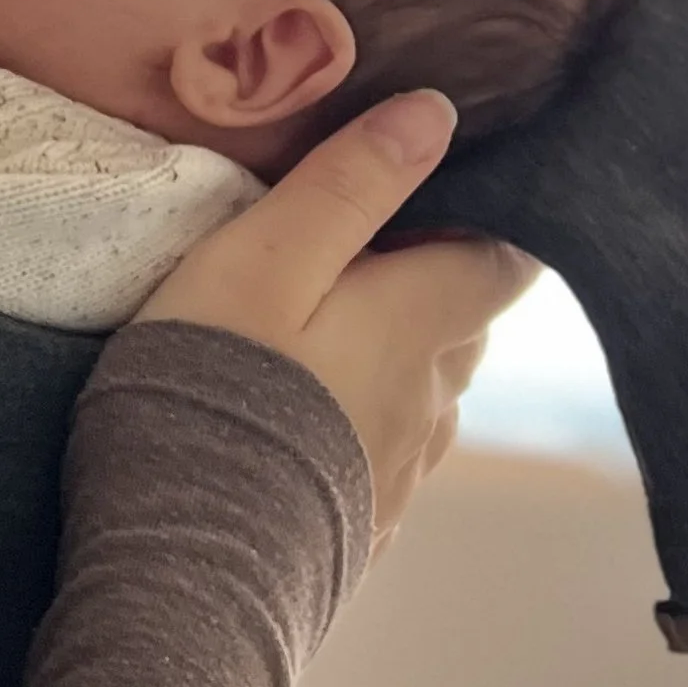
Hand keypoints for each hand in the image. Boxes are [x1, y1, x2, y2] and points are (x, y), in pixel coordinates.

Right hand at [139, 91, 536, 543]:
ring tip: (334, 332)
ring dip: (401, 359)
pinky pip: (384, 459)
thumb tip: (438, 115)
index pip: (503, 263)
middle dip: (439, 284)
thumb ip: (349, 184)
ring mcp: (397, 474)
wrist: (184, 571)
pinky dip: (363, 426)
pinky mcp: (358, 530)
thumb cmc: (217, 390)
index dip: (495, 222)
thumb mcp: (267, 258)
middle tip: (374, 248)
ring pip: (428, 397)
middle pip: (465, 329)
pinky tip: (310, 424)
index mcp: (420, 326)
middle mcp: (430, 402)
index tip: (461, 190)